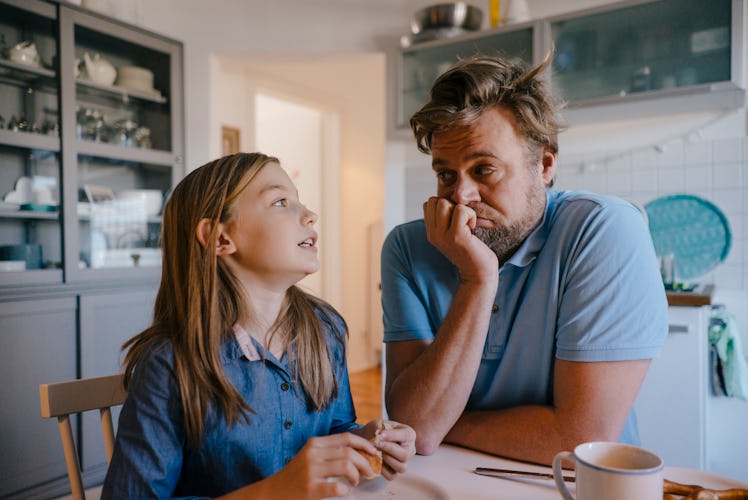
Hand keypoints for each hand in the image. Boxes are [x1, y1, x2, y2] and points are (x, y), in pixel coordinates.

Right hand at [255, 432, 377, 498]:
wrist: (273, 491)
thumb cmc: (296, 474)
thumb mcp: (310, 455)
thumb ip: (330, 451)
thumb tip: (359, 451)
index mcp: (315, 443)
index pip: (346, 438)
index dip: (364, 444)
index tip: (374, 452)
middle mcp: (313, 454)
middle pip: (349, 452)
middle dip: (365, 462)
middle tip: (369, 472)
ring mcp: (312, 471)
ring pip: (347, 466)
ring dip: (357, 475)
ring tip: (355, 482)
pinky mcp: (311, 489)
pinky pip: (338, 488)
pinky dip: (345, 490)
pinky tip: (343, 491)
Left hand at [359, 419, 416, 479]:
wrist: (369, 439)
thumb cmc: (377, 430)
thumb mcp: (378, 424)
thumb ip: (379, 428)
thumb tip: (379, 436)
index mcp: (409, 434)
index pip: (406, 436)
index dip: (392, 436)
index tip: (379, 435)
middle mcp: (410, 449)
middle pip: (405, 455)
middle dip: (389, 449)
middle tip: (376, 444)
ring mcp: (404, 462)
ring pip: (401, 467)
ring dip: (387, 460)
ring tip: (377, 452)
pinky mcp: (395, 472)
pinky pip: (391, 476)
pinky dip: (382, 470)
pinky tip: (377, 460)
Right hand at [422, 197, 497, 283]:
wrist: (478, 274)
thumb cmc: (471, 251)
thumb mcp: (452, 234)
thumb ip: (445, 220)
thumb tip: (447, 200)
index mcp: (431, 233)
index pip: (429, 203)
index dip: (445, 205)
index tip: (455, 220)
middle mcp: (433, 234)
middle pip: (436, 201)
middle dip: (452, 206)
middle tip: (462, 222)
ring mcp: (443, 235)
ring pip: (445, 202)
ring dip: (461, 210)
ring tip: (467, 225)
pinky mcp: (456, 236)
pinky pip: (460, 210)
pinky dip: (470, 215)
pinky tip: (472, 228)